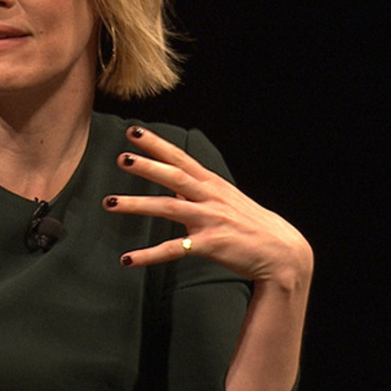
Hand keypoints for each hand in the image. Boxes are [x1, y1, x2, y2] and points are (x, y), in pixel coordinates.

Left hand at [103, 126, 312, 285]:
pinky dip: (148, 255)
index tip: (133, 131)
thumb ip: (196, 190)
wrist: (282, 252)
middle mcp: (210, 197)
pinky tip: (127, 259)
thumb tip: (172, 180)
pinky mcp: (210, 245)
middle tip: (120, 158)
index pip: (180, 158)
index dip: (156, 144)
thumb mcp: (223, 199)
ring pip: (168, 208)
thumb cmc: (249, 224)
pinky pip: (174, 250)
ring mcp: (210, 220)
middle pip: (174, 176)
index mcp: (211, 184)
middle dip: (147, 166)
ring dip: (137, 205)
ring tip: (109, 202)